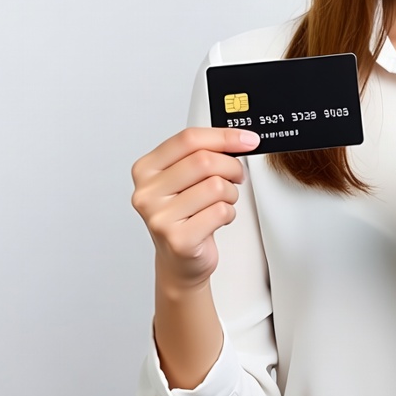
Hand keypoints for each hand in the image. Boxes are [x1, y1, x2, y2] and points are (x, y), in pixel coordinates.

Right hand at [131, 127, 259, 290]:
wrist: (179, 259)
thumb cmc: (186, 214)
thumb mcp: (186, 178)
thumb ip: (203, 154)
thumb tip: (240, 138)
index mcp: (147, 169)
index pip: (188, 139)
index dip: (224, 136)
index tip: (248, 139)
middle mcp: (147, 192)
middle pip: (204, 161)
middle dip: (232, 167)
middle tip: (237, 176)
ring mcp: (159, 217)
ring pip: (216, 186)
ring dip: (231, 193)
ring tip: (222, 201)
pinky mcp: (178, 239)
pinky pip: (221, 211)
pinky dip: (229, 213)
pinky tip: (218, 219)